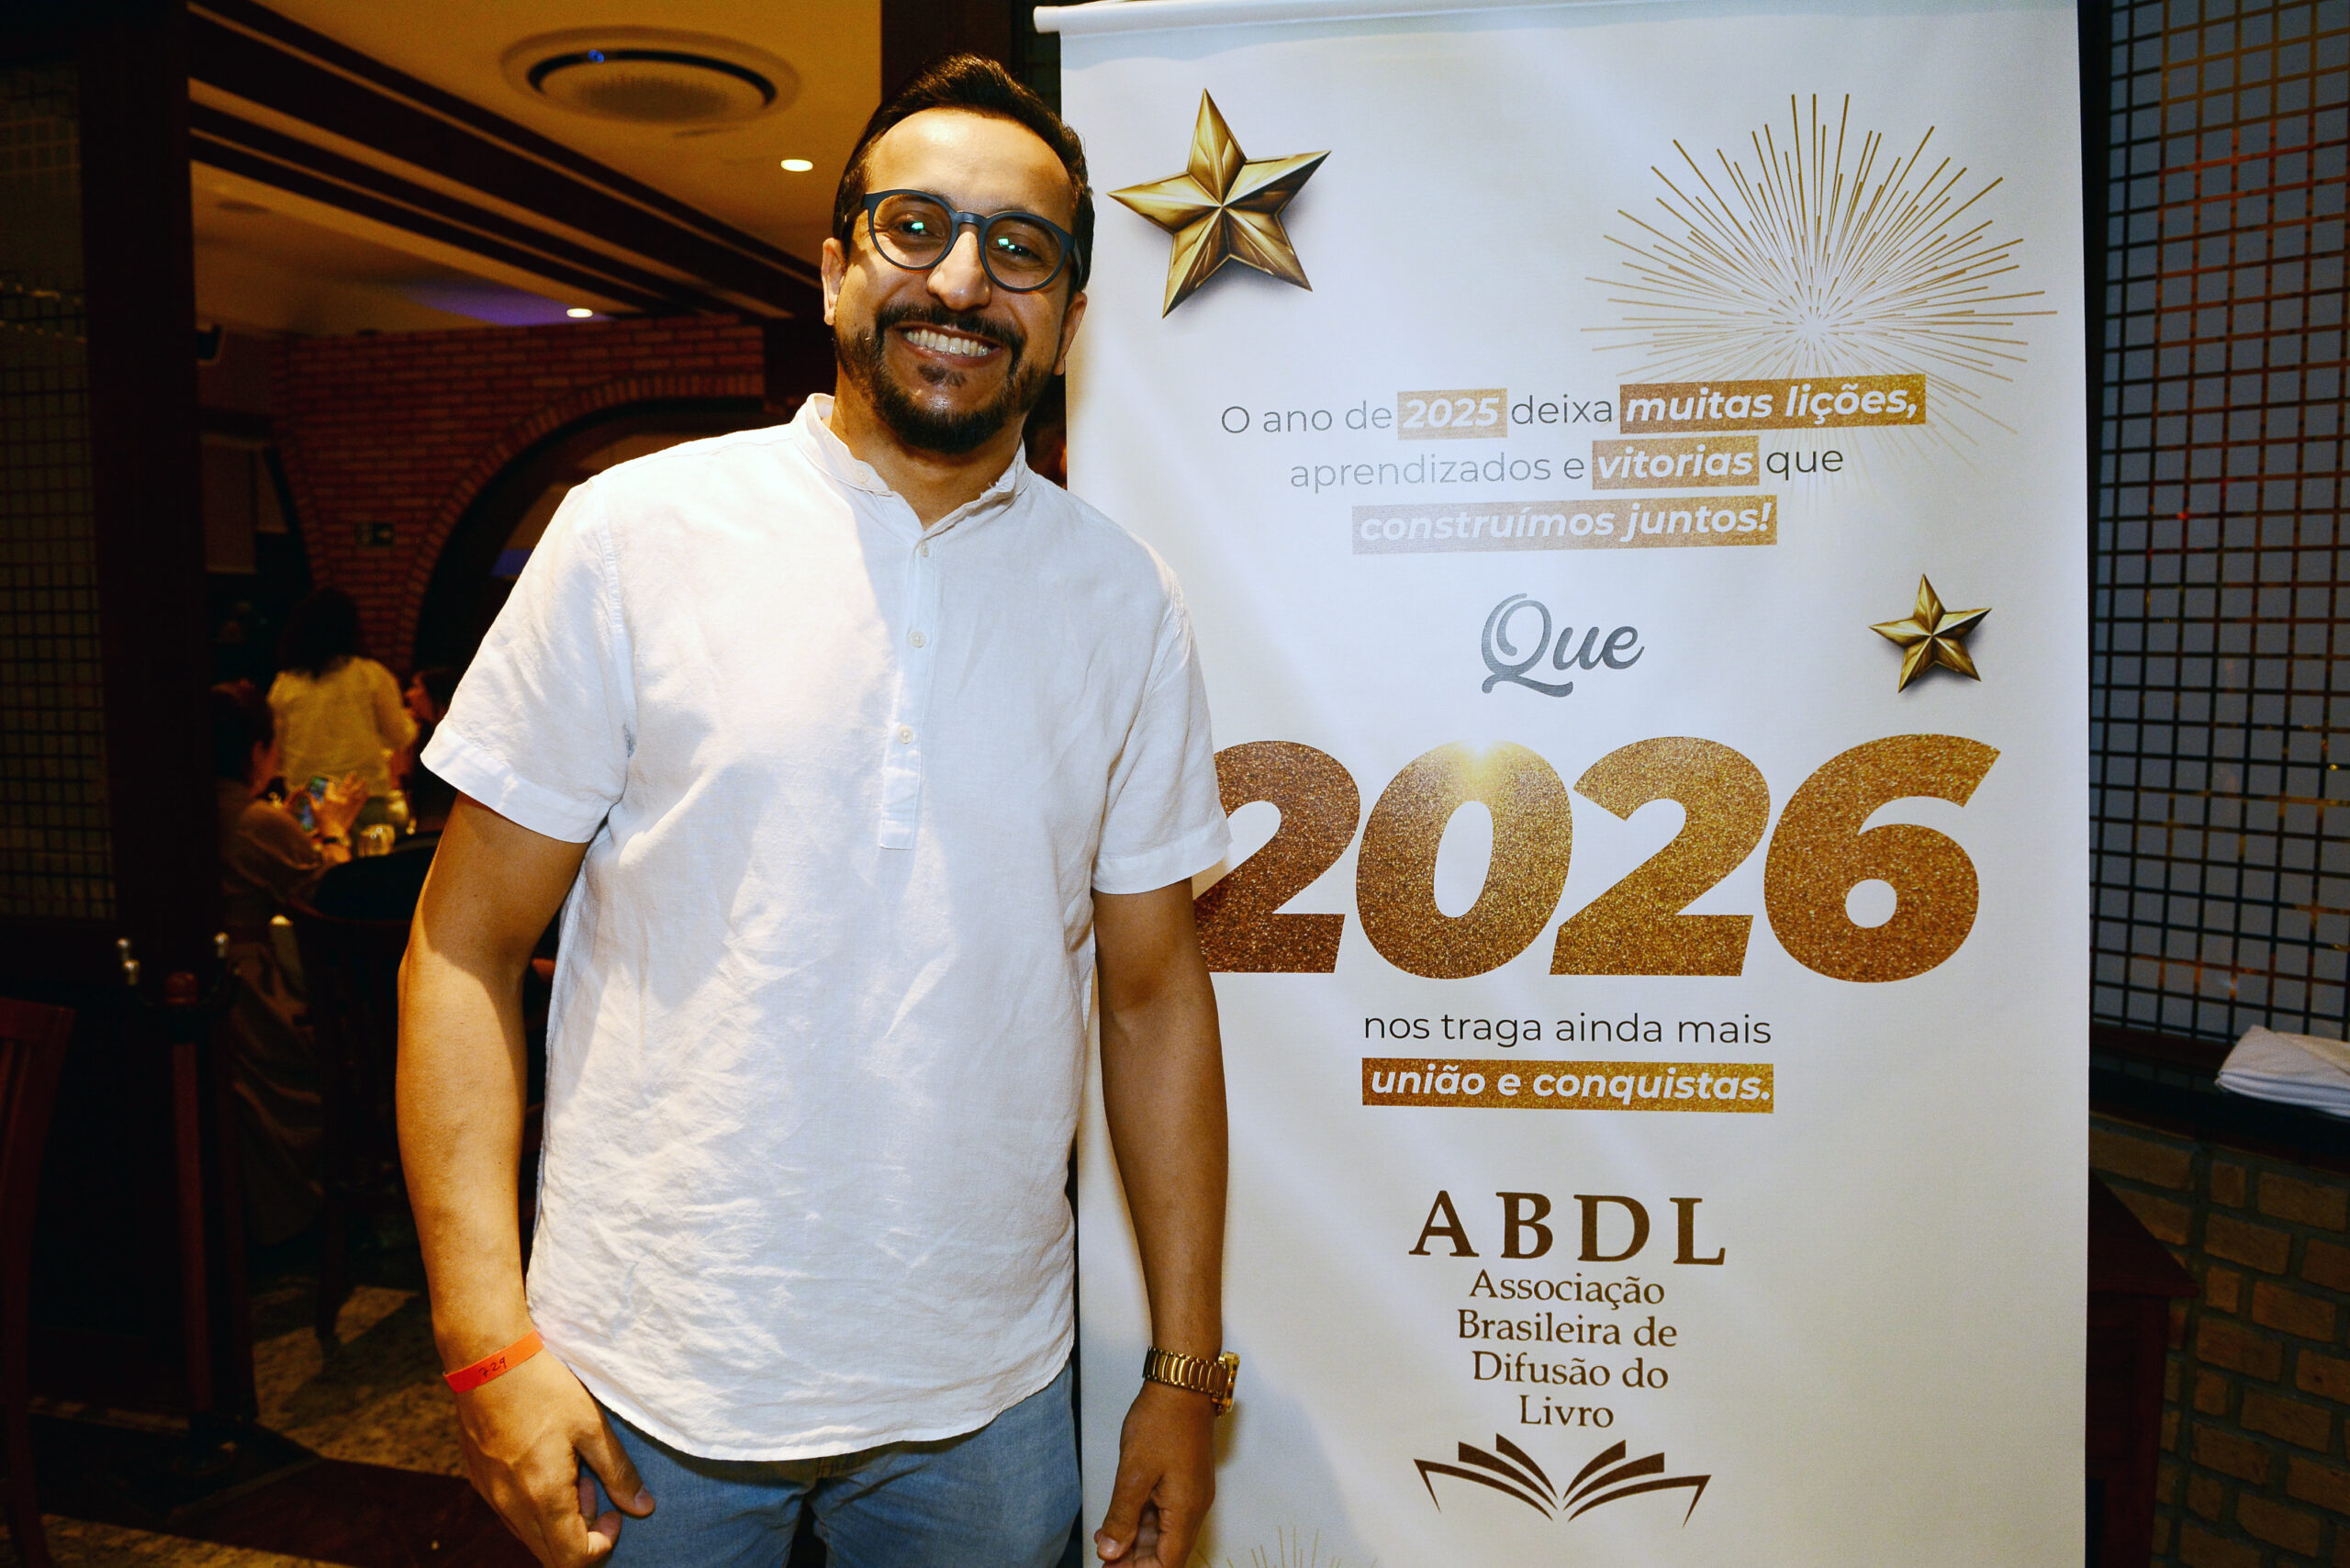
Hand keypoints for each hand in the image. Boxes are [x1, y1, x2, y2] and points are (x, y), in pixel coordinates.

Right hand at [315, 773, 368, 839]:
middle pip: (345, 785)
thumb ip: (311, 800)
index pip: (331, 786)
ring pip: (355, 791)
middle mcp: (340, 798)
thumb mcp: (314, 810)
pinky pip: (361, 801)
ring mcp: (348, 803)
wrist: (332, 832)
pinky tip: (368, 792)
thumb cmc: (321, 822)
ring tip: (365, 779)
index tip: (332, 784)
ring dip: (361, 784)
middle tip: (354, 773)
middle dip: (350, 778)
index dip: (331, 785)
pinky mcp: (354, 809)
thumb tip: (306, 793)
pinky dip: (365, 796)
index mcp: (329, 797)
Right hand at [451, 1348, 652, 1564]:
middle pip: (551, 1555)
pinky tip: (548, 1462)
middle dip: (582, 1531)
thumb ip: (618, 1472)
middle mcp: (511, 1506)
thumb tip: (643, 1508)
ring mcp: (491, 1496)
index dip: (602, 1544)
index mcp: (543, 1497)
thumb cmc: (545, 1388)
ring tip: (573, 1469)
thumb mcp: (592, 1426)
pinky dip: (536, 1505)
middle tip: (594, 1484)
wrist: (487, 1359)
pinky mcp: (480, 1482)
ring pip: (530, 1535)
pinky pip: (513, 1515)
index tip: (615, 1509)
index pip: (573, 1559)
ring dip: (559, 1519)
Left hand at [1095, 1381, 1215, 1565]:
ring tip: (1105, 1545)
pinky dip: (1141, 1522)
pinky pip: (1164, 1514)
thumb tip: (1111, 1553)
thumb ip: (1122, 1517)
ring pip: (1163, 1534)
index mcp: (1185, 1511)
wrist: (1181, 1384)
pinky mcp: (1183, 1482)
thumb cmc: (1161, 1421)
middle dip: (1135, 1562)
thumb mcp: (1134, 1472)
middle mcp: (1193, 1507)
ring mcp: (1190, 1494)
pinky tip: (1118, 1523)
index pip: (1168, 1563)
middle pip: (1167, 1552)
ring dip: (1135, 1543)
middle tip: (1104, 1561)